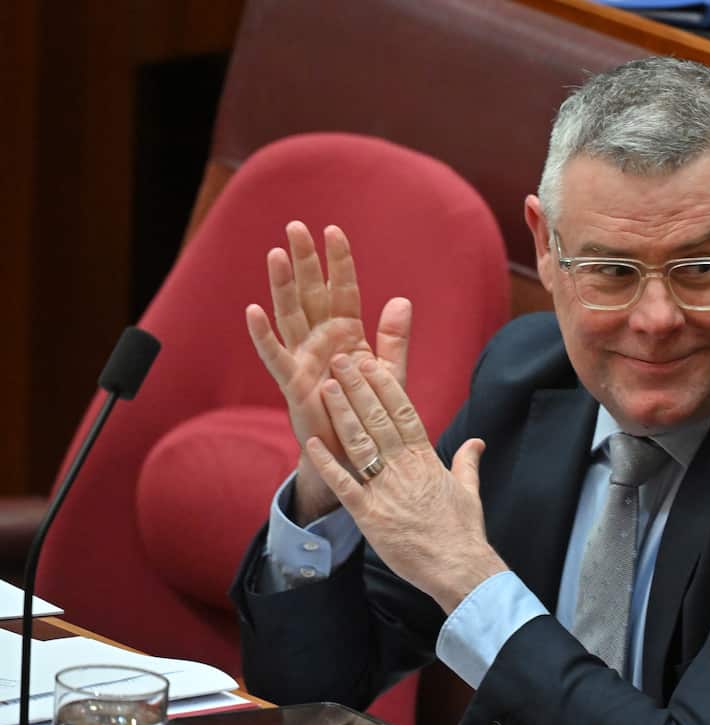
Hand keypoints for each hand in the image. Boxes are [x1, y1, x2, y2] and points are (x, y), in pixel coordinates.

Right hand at [245, 221, 411, 521]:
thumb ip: (394, 338)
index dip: (338, 263)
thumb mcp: (388, 374)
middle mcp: (321, 342)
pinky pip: (275, 356)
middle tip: (295, 226)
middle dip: (304, 261)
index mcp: (346, 337)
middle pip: (311, 294)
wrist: (354, 457)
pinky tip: (253, 310)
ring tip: (275, 253)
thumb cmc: (368, 415)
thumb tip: (401, 300)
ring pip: (291, 315)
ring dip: (282, 285)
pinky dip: (264, 334)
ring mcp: (304, 360)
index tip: (334, 230)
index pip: (342, 291)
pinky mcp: (292, 384)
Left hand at [305, 353, 506, 612]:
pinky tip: (312, 443)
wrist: (459, 566)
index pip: (404, 413)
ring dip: (342, 414)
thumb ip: (468, 461)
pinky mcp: (370, 515)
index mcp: (427, 459)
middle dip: (358, 388)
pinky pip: (344, 485)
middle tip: (340, 360)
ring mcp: (386, 489)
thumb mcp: (469, 490)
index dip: (385, 386)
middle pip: (378, 419)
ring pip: (360, 443)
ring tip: (325, 386)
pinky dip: (328, 463)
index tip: (372, 363)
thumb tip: (477, 441)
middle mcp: (405, 468)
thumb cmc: (464, 531)